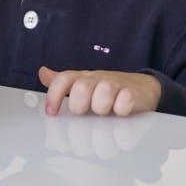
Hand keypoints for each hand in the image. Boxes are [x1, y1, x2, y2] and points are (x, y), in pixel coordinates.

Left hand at [38, 66, 161, 117]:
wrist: (142, 87)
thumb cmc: (109, 89)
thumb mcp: (84, 84)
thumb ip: (62, 83)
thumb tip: (42, 73)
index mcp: (83, 78)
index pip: (64, 79)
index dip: (54, 95)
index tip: (51, 113)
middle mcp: (98, 79)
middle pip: (81, 88)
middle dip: (80, 105)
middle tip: (86, 112)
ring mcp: (117, 85)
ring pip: (103, 93)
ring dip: (102, 108)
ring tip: (105, 113)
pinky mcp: (134, 94)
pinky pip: (125, 101)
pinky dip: (122, 110)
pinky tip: (122, 112)